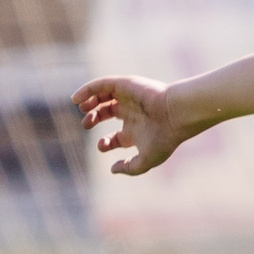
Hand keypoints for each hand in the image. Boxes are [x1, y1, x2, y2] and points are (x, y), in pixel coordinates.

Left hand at [74, 74, 188, 176]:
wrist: (176, 115)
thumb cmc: (164, 139)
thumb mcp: (146, 161)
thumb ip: (129, 168)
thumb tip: (112, 170)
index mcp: (137, 131)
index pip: (116, 137)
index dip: (105, 143)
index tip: (103, 145)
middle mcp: (132, 113)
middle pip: (106, 113)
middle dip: (93, 119)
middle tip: (87, 124)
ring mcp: (128, 98)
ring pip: (102, 96)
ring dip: (89, 101)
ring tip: (81, 107)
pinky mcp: (125, 85)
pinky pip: (101, 84)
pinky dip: (87, 89)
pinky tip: (76, 98)